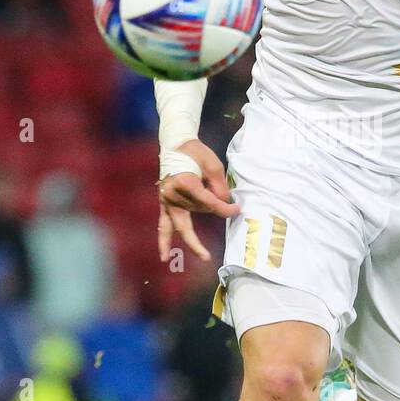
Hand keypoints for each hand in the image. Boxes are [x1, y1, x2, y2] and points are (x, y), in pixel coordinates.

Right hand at [157, 139, 238, 261]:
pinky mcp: (163, 204)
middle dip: (206, 227)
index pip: (209, 203)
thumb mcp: (213, 164)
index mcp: (185, 182)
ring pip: (183, 222)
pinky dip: (163, 240)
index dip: (224, 208)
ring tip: (203, 256)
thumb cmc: (195, 152)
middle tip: (214, 246)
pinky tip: (165, 256)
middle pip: (195, 215)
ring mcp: (166, 200)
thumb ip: (219, 186)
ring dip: (194, 232)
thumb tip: (223, 203)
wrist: (175, 144)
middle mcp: (172, 194)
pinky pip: (163, 225)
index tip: (236, 209)